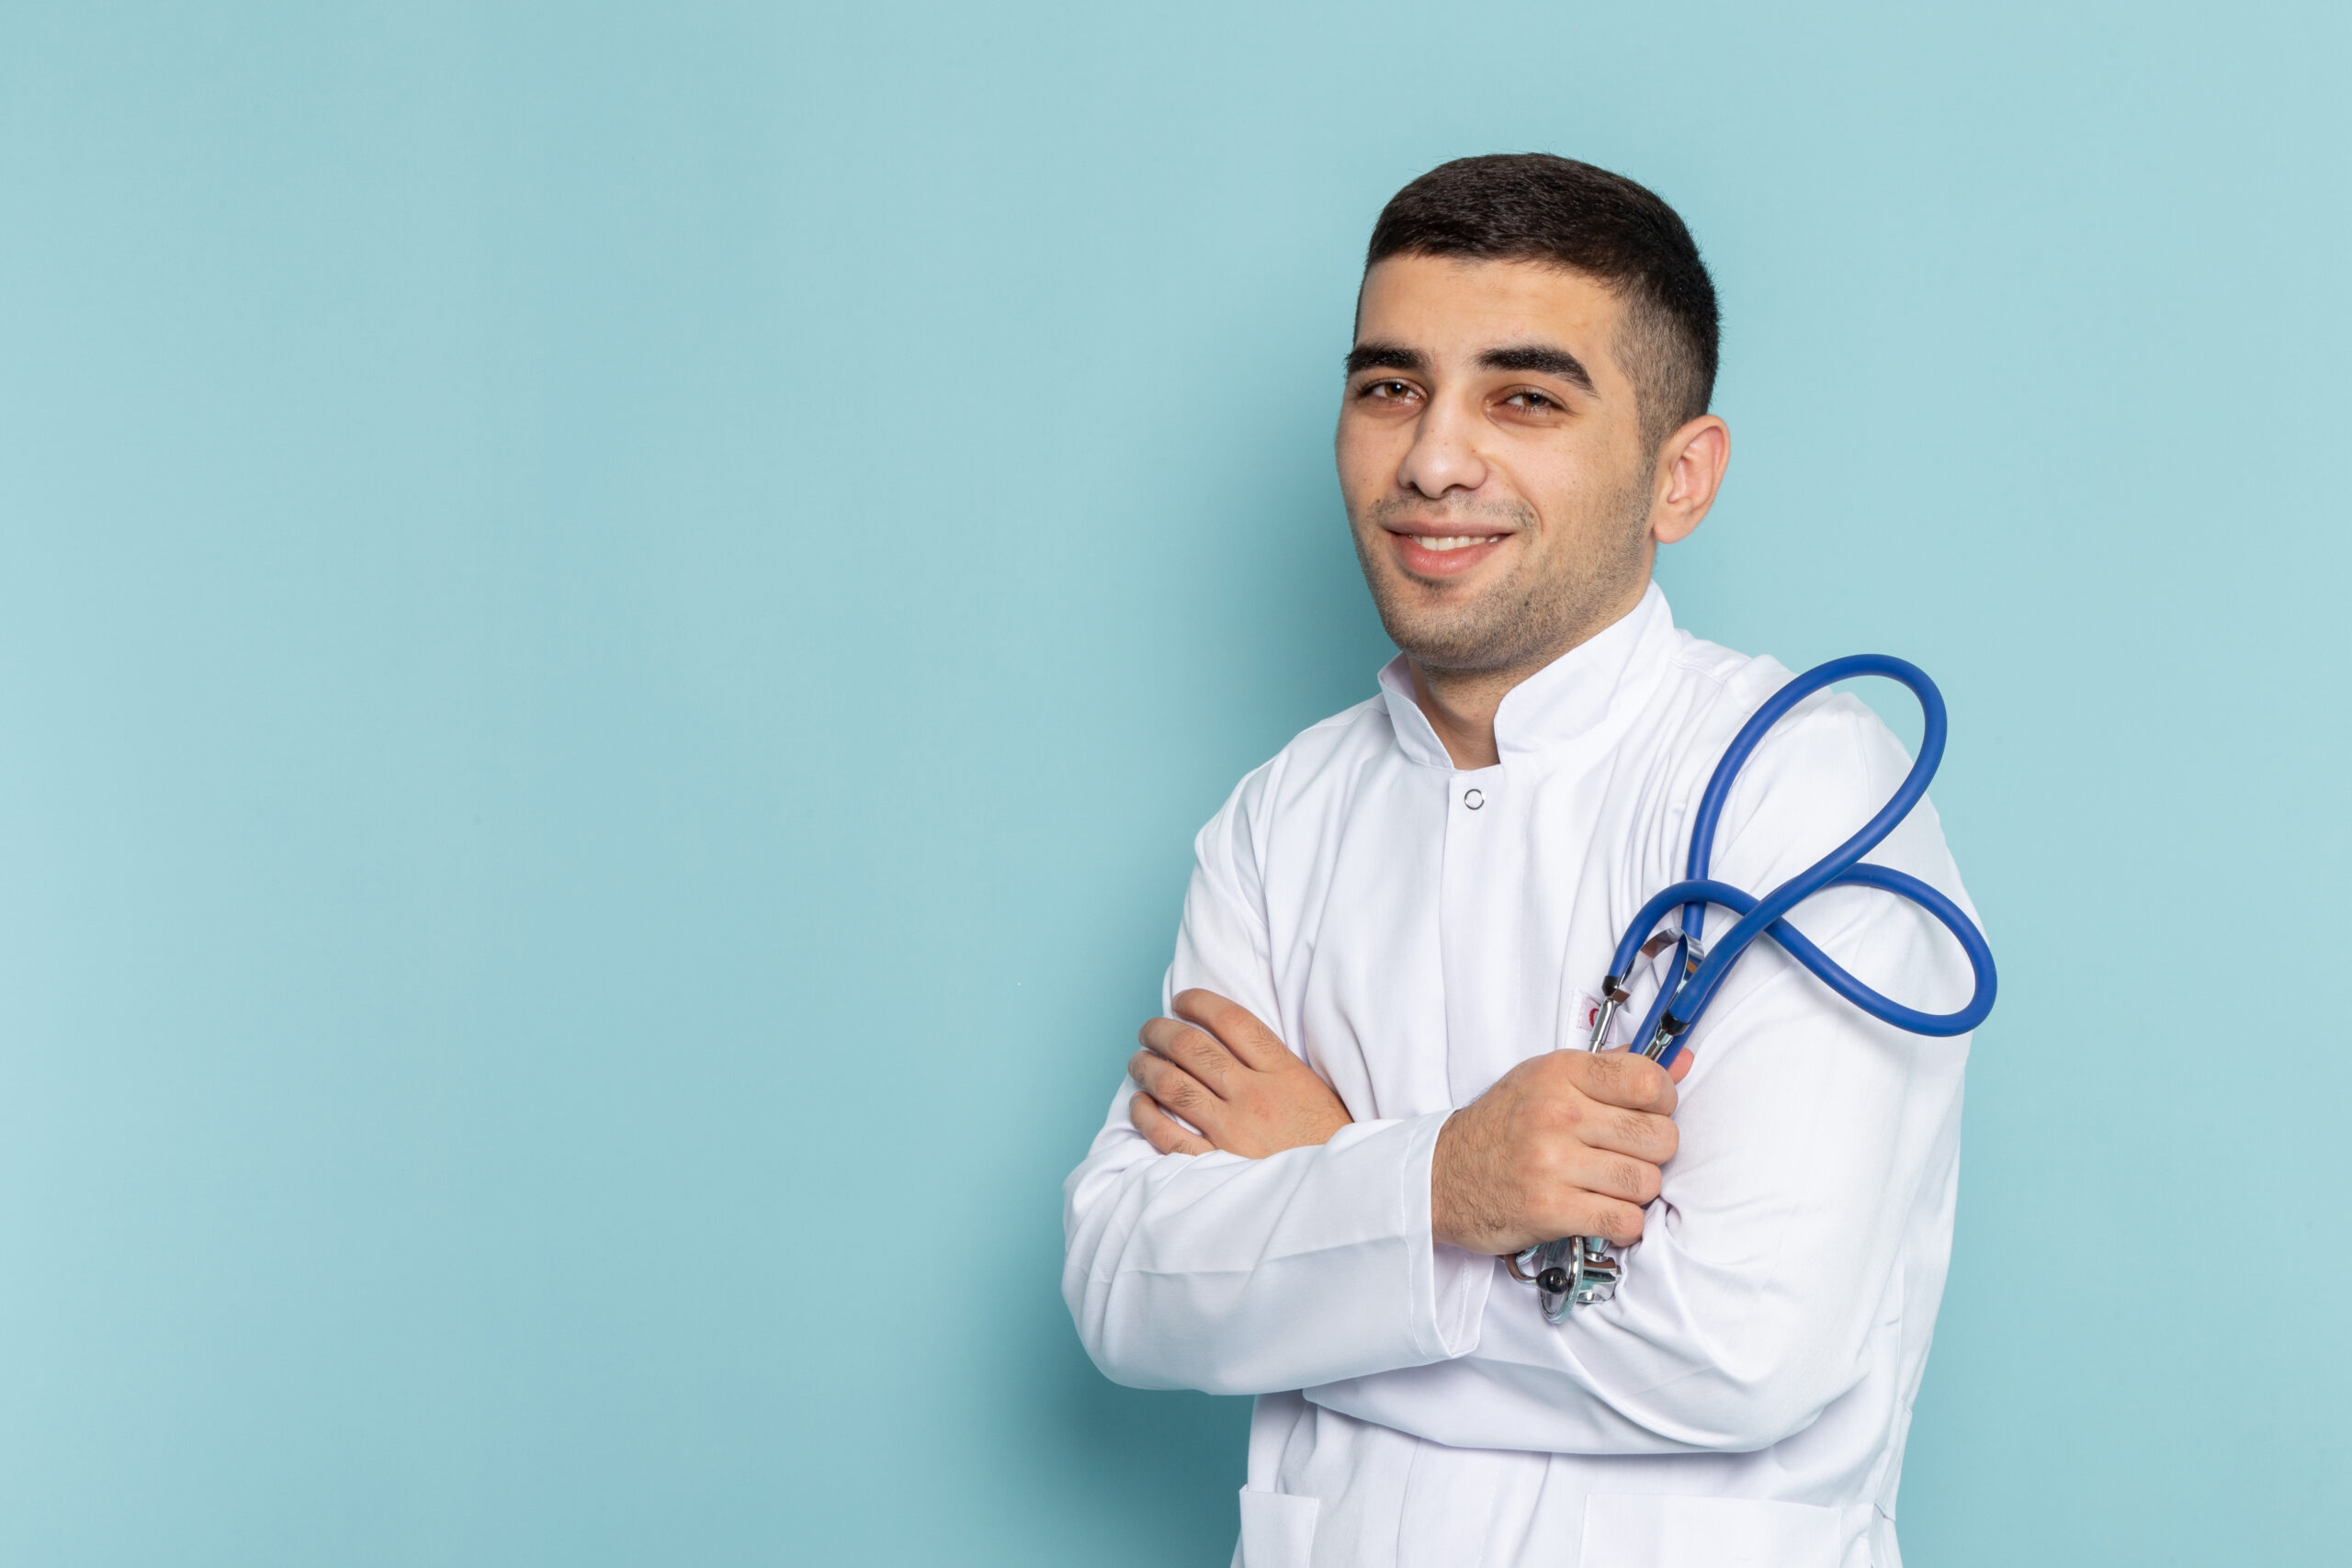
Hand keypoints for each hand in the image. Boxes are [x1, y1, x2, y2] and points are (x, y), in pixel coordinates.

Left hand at [1128, 989, 1352, 1158]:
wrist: (1340, 1196)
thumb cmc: (1326, 1144)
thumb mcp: (1314, 1092)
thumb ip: (1276, 1066)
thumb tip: (1229, 1043)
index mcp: (1283, 1073)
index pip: (1232, 1021)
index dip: (1199, 1002)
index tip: (1181, 1001)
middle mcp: (1256, 1096)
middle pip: (1193, 1048)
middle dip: (1160, 1031)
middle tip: (1149, 1030)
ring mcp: (1234, 1132)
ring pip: (1173, 1085)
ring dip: (1146, 1067)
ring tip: (1139, 1062)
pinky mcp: (1217, 1166)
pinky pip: (1167, 1136)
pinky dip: (1145, 1115)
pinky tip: (1140, 1104)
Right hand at [1432, 1049, 1680, 1255]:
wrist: (1443, 1176)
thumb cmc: (1503, 1127)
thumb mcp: (1548, 1080)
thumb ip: (1614, 1069)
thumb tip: (1682, 1062)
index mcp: (1560, 1073)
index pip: (1649, 1082)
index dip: (1663, 1103)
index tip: (1646, 1113)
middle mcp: (1557, 1113)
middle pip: (1658, 1137)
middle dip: (1653, 1152)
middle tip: (1626, 1155)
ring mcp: (1552, 1163)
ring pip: (1646, 1183)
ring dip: (1636, 1191)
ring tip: (1610, 1186)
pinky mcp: (1550, 1210)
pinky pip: (1624, 1221)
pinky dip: (1623, 1224)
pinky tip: (1603, 1212)